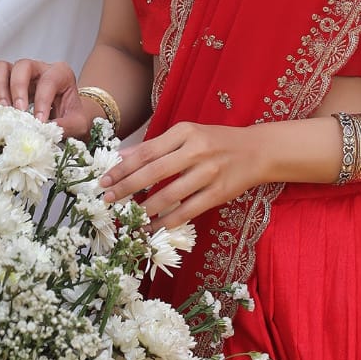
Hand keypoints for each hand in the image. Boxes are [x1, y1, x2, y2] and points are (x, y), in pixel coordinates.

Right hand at [0, 59, 90, 137]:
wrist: (66, 117)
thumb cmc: (72, 116)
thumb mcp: (78, 123)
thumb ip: (67, 126)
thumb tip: (47, 131)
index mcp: (59, 73)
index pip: (49, 80)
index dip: (43, 100)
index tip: (40, 121)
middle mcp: (37, 69)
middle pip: (22, 66)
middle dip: (18, 88)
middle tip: (19, 111)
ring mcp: (16, 75)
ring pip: (1, 67)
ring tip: (2, 109)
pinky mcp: (0, 86)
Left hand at [99, 122, 263, 226]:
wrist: (256, 151)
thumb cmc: (215, 141)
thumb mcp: (186, 134)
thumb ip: (156, 145)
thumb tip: (121, 157)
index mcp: (185, 132)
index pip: (146, 152)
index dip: (122, 168)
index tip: (104, 180)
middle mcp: (196, 150)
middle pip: (153, 173)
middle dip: (126, 188)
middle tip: (108, 199)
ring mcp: (209, 173)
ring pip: (169, 195)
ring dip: (145, 209)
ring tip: (129, 216)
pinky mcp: (219, 193)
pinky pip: (187, 211)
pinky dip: (167, 221)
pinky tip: (153, 227)